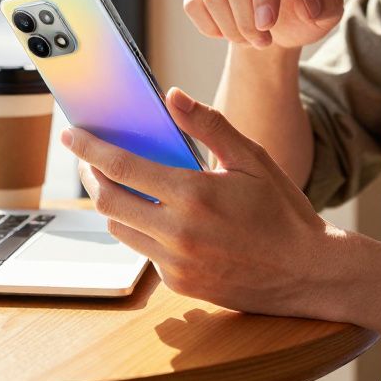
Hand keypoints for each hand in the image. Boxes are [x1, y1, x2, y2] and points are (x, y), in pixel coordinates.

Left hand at [62, 87, 349, 317]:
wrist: (308, 273)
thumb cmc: (283, 210)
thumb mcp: (252, 159)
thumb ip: (209, 126)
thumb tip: (172, 97)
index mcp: (193, 195)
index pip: (122, 167)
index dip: (90, 148)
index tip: (71, 134)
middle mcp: (178, 232)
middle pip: (108, 202)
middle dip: (92, 177)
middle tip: (91, 161)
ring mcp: (176, 263)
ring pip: (121, 229)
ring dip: (115, 205)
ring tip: (126, 186)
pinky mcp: (180, 284)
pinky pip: (145, 252)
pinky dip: (144, 231)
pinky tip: (162, 218)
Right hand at [183, 0, 344, 49]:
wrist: (274, 22)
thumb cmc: (302, 13)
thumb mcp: (326, 15)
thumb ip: (328, 8)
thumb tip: (307, 5)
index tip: (266, 25)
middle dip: (246, 23)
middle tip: (263, 43)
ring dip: (230, 29)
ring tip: (249, 41)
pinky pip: (193, 3)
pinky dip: (208, 26)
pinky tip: (226, 32)